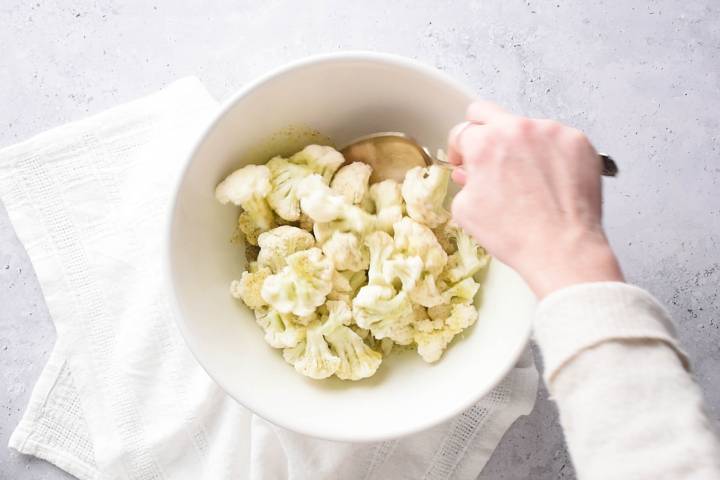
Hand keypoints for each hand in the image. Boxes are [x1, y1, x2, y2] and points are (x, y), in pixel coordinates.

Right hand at [448, 101, 622, 297]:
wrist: (561, 249)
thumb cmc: (516, 235)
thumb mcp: (467, 211)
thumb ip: (464, 182)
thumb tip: (470, 173)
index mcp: (485, 143)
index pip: (462, 131)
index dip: (459, 149)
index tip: (465, 160)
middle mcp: (517, 129)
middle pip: (488, 111)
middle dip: (482, 130)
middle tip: (488, 153)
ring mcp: (551, 131)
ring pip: (526, 128)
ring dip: (521, 146)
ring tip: (528, 179)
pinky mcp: (578, 141)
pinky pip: (556, 139)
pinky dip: (551, 155)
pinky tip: (550, 180)